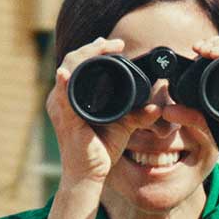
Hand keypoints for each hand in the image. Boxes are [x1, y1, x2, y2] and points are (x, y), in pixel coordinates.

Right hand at [45, 37, 163, 187]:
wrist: (89, 175)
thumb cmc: (100, 150)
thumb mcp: (123, 125)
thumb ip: (138, 113)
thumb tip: (157, 106)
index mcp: (72, 96)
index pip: (79, 64)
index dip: (95, 50)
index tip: (115, 44)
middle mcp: (62, 99)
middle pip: (72, 62)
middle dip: (92, 48)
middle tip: (114, 43)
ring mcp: (61, 109)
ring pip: (67, 72)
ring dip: (82, 57)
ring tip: (101, 46)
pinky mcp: (64, 121)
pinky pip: (61, 99)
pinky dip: (62, 85)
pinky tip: (64, 74)